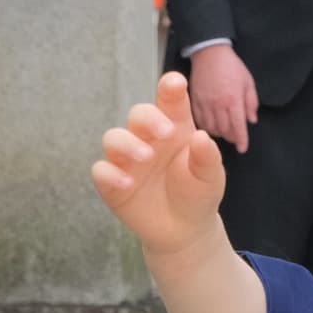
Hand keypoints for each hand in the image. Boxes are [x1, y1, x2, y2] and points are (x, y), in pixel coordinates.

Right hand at [92, 74, 226, 257]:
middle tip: (165, 133)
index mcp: (175, 129)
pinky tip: (126, 183)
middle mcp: (147, 139)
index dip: (170, 89)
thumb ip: (207, 157)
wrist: (185, 230)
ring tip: (145, 158)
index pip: (170, 102)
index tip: (175, 82)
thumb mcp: (211, 176)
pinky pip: (101, 171)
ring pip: (113, 138)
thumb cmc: (198, 193)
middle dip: (147, 118)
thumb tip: (201, 137)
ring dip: (127, 144)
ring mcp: (127, 160)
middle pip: (138, 114)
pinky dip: (110, 174)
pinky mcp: (113, 183)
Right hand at [188, 43, 258, 152]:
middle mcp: (218, 104)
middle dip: (231, 137)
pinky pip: (199, 120)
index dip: (241, 140)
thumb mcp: (248, 82)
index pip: (238, 126)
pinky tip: (212, 125)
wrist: (210, 53)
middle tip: (236, 137)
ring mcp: (204, 103)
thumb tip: (252, 120)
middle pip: (224, 130)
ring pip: (211, 128)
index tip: (243, 148)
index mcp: (233, 99)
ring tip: (224, 130)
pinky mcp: (194, 101)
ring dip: (219, 133)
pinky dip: (206, 127)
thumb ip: (251, 103)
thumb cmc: (232, 67)